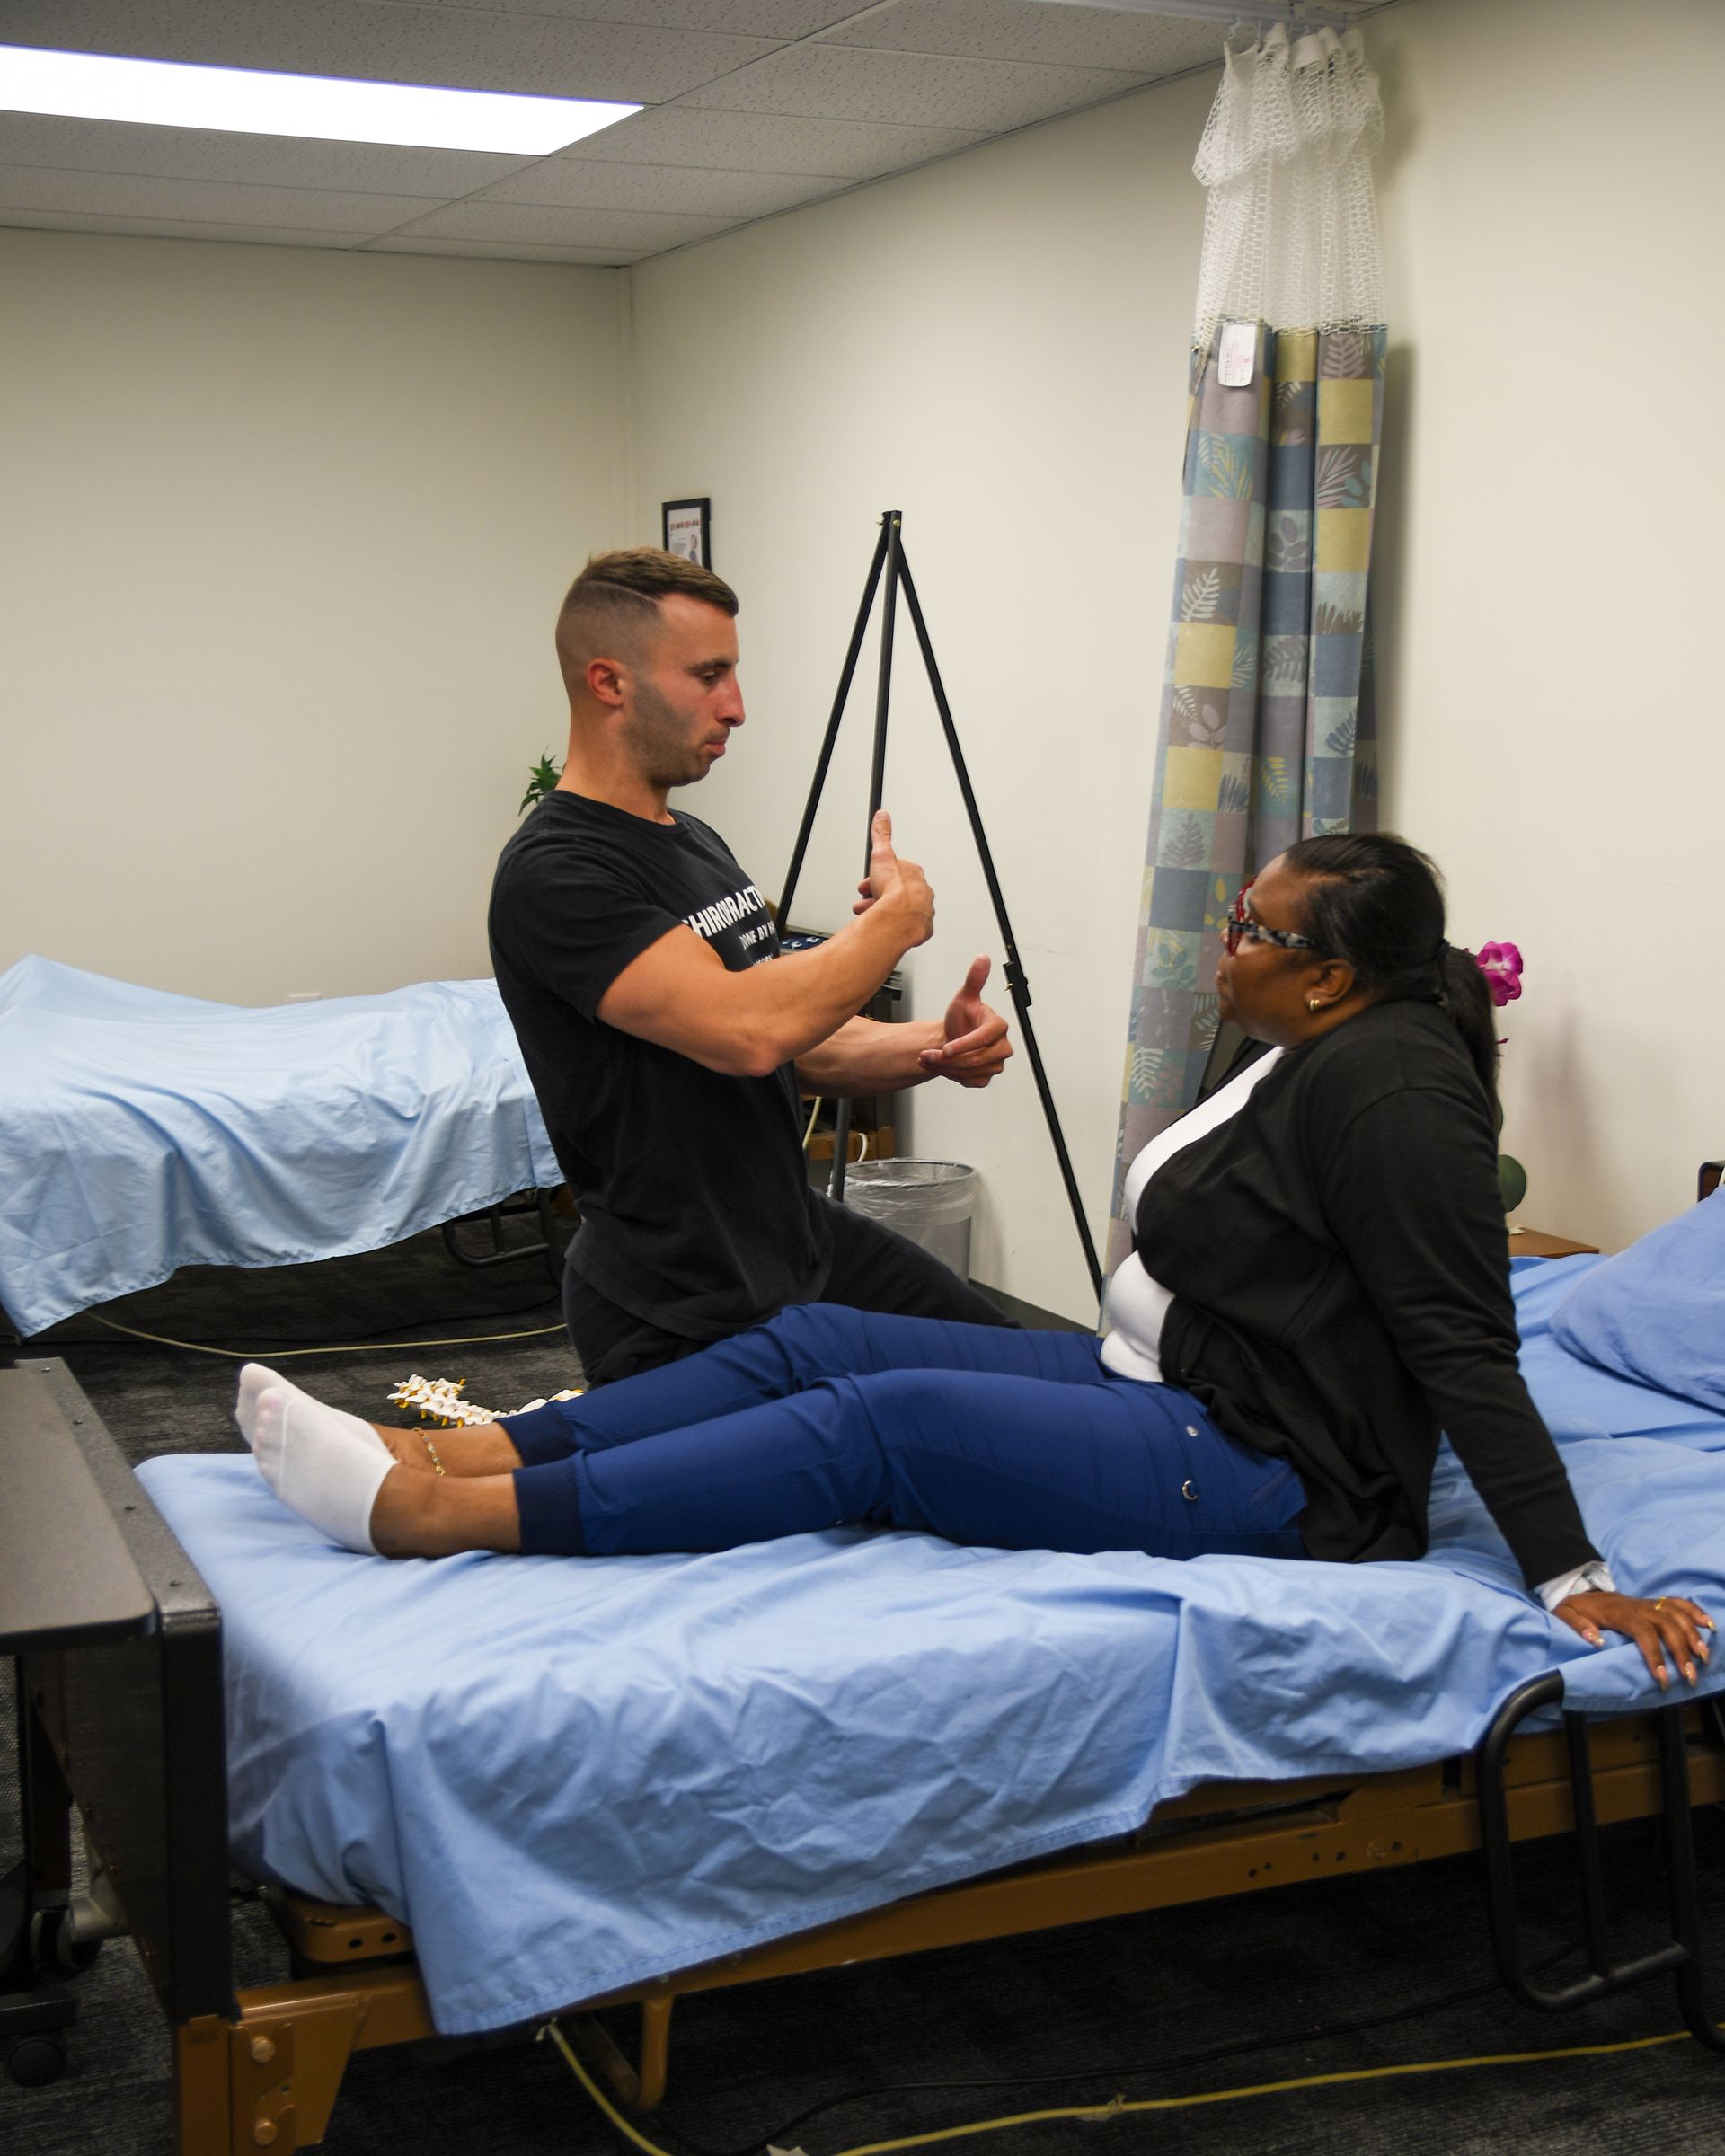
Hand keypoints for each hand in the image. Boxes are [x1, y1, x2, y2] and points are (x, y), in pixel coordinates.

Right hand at [853, 810, 933, 946]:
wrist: (901, 919)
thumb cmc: (895, 891)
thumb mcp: (882, 856)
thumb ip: (882, 835)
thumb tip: (882, 816)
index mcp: (914, 873)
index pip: (895, 872)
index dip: (878, 877)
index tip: (869, 883)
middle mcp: (921, 891)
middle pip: (895, 891)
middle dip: (877, 895)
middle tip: (865, 900)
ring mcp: (921, 910)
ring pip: (898, 908)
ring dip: (881, 910)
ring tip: (868, 914)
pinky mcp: (919, 927)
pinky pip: (904, 924)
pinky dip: (891, 924)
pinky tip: (881, 925)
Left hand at [918, 955, 1013, 1087]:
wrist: (955, 1035)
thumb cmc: (962, 1017)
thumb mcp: (964, 997)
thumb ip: (974, 979)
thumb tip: (982, 958)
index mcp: (999, 1027)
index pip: (983, 1039)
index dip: (963, 1045)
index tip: (945, 1048)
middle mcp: (1002, 1047)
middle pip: (975, 1060)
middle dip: (947, 1059)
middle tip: (927, 1054)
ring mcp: (995, 1064)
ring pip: (969, 1072)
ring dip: (944, 1068)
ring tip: (928, 1058)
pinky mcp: (986, 1077)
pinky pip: (968, 1080)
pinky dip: (949, 1075)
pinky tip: (938, 1065)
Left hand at [1553, 1589, 1713, 1689]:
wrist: (1580, 1592)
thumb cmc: (1575, 1609)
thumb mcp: (1565, 1616)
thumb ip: (1577, 1627)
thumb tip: (1595, 1640)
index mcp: (1618, 1612)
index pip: (1643, 1632)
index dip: (1654, 1655)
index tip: (1662, 1679)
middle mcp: (1638, 1606)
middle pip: (1667, 1625)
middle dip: (1681, 1651)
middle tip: (1689, 1677)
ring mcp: (1648, 1603)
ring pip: (1677, 1615)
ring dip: (1693, 1636)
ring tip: (1703, 1658)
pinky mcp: (1654, 1603)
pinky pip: (1678, 1603)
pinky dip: (1695, 1612)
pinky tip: (1709, 1626)